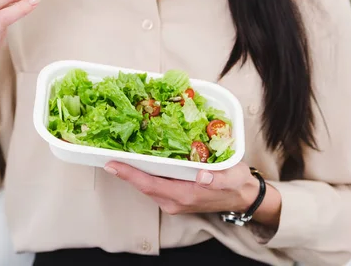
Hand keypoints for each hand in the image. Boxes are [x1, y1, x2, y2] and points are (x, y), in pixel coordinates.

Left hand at [104, 161, 281, 227]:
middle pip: (142, 184)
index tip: (111, 163)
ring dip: (133, 171)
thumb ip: (218, 179)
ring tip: (119, 152)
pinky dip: (144, 172)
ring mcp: (173, 200)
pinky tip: (139, 159)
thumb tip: (203, 176)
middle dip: (125, 169)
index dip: (129, 174)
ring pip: (147, 184)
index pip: (149, 184)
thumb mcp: (232, 178)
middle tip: (108, 150)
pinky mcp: (174, 196)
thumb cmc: (236, 184)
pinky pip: (154, 184)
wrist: (242, 197)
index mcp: (185, 195)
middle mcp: (174, 201)